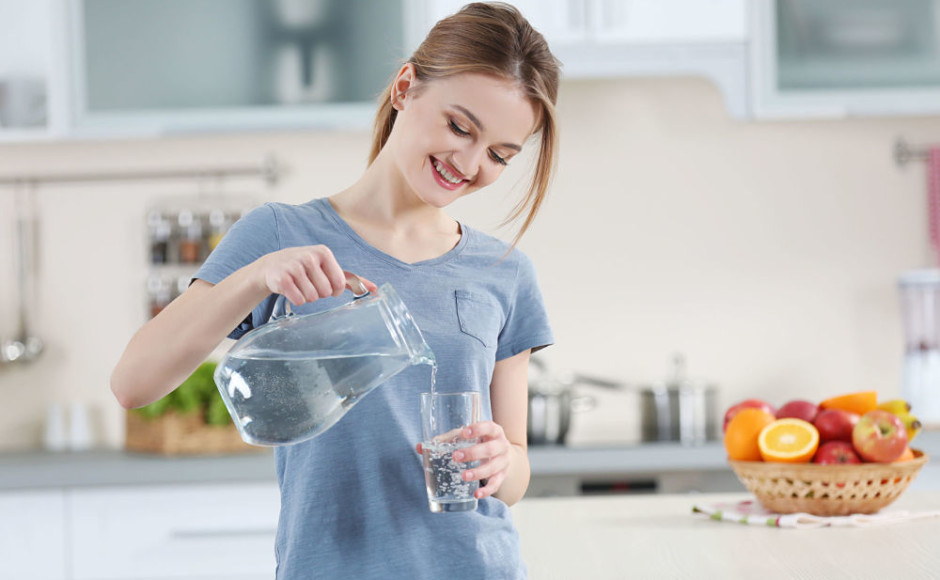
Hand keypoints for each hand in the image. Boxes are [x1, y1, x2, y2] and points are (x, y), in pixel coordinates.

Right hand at [253, 245, 376, 305]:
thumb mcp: (327, 267)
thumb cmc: (306, 268)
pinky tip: (291, 289)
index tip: (326, 285)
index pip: (339, 283)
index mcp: (323, 252)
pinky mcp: (282, 278)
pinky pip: (299, 300)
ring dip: (307, 297)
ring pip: (312, 298)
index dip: (333, 290)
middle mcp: (309, 257)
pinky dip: (296, 300)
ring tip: (299, 285)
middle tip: (309, 283)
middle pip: (325, 292)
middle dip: (319, 293)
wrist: (272, 265)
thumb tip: (375, 289)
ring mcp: (294, 267)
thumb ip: (351, 278)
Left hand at [417, 421, 511, 499]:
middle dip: (473, 453)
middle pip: (490, 449)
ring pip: (493, 467)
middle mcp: (501, 445)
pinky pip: (495, 484)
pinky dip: (487, 490)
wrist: (502, 454)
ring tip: (464, 476)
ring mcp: (503, 461)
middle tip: (456, 457)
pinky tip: (476, 494)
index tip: (464, 432)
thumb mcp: (467, 437)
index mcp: (493, 431)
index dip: (477, 429)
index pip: (488, 427)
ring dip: (478, 472)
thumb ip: (446, 440)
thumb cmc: (479, 442)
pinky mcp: (502, 476)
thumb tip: (420, 447)